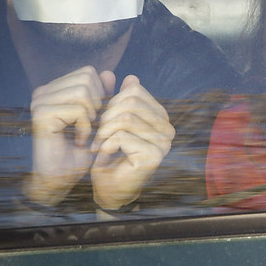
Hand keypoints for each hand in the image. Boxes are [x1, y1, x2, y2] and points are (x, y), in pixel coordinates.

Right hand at [25, 66, 106, 205]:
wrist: (61, 178)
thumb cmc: (79, 151)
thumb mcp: (97, 119)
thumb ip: (102, 96)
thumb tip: (109, 73)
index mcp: (54, 89)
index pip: (89, 72)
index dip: (101, 94)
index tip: (95, 118)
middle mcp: (43, 91)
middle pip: (87, 78)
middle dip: (97, 104)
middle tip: (90, 126)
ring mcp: (40, 101)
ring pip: (83, 92)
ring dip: (91, 116)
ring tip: (84, 132)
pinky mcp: (41, 114)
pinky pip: (78, 109)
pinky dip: (85, 126)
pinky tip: (78, 140)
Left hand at [90, 74, 174, 210]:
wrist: (109, 189)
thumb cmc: (110, 154)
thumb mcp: (113, 122)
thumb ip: (122, 100)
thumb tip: (131, 77)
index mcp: (161, 116)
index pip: (135, 91)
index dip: (112, 103)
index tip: (103, 121)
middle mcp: (168, 128)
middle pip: (130, 102)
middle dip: (107, 117)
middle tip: (98, 134)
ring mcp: (163, 143)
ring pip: (125, 118)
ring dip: (104, 132)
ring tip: (99, 144)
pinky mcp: (153, 156)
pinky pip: (121, 137)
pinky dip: (105, 144)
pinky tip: (104, 154)